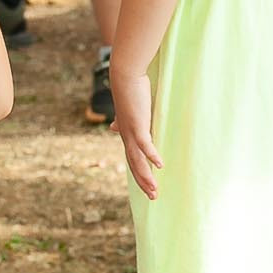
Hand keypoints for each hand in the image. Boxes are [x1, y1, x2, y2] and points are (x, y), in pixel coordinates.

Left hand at [111, 68, 161, 199]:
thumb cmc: (128, 90)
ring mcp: (130, 132)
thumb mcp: (127, 110)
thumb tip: (113, 127)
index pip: (132, 160)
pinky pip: (145, 145)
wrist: (124, 75)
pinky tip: (160, 166)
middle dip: (144, 183)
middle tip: (154, 198)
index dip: (139, 174)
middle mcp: (126, 136)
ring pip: (138, 161)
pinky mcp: (137, 124)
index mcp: (125, 134)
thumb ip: (122, 121)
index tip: (146, 187)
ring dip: (147, 177)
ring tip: (155, 191)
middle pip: (135, 165)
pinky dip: (152, 156)